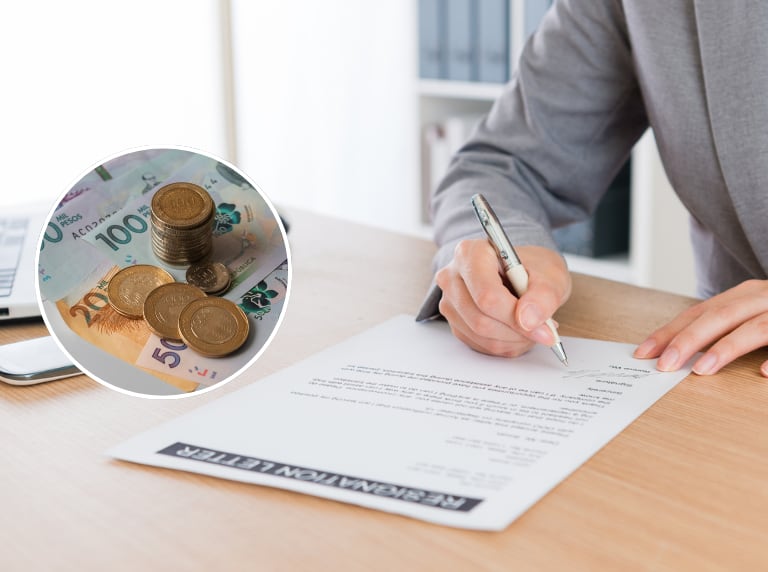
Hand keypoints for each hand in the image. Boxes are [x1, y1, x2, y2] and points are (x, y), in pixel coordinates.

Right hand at [435, 239, 570, 356]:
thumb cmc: (533, 269)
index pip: (487, 295)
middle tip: (545, 331)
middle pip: (480, 319)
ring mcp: (450, 301)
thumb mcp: (550, 276)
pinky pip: (478, 344)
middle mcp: (452, 277)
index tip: (545, 329)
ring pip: (479, 335)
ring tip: (533, 328)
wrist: (522, 274)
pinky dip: (505, 345)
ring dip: (513, 340)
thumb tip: (528, 320)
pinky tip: (518, 332)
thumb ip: (543, 296)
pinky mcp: (454, 321)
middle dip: (517, 332)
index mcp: (471, 254)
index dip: (515, 316)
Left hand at [633, 279, 767, 375]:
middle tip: (665, 365)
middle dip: (689, 340)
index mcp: (743, 295)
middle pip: (721, 315)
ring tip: (702, 369)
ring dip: (727, 348)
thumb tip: (675, 351)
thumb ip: (719, 328)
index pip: (697, 312)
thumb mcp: (749, 314)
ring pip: (756, 327)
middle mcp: (762, 297)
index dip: (669, 331)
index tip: (643, 352)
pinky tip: (764, 373)